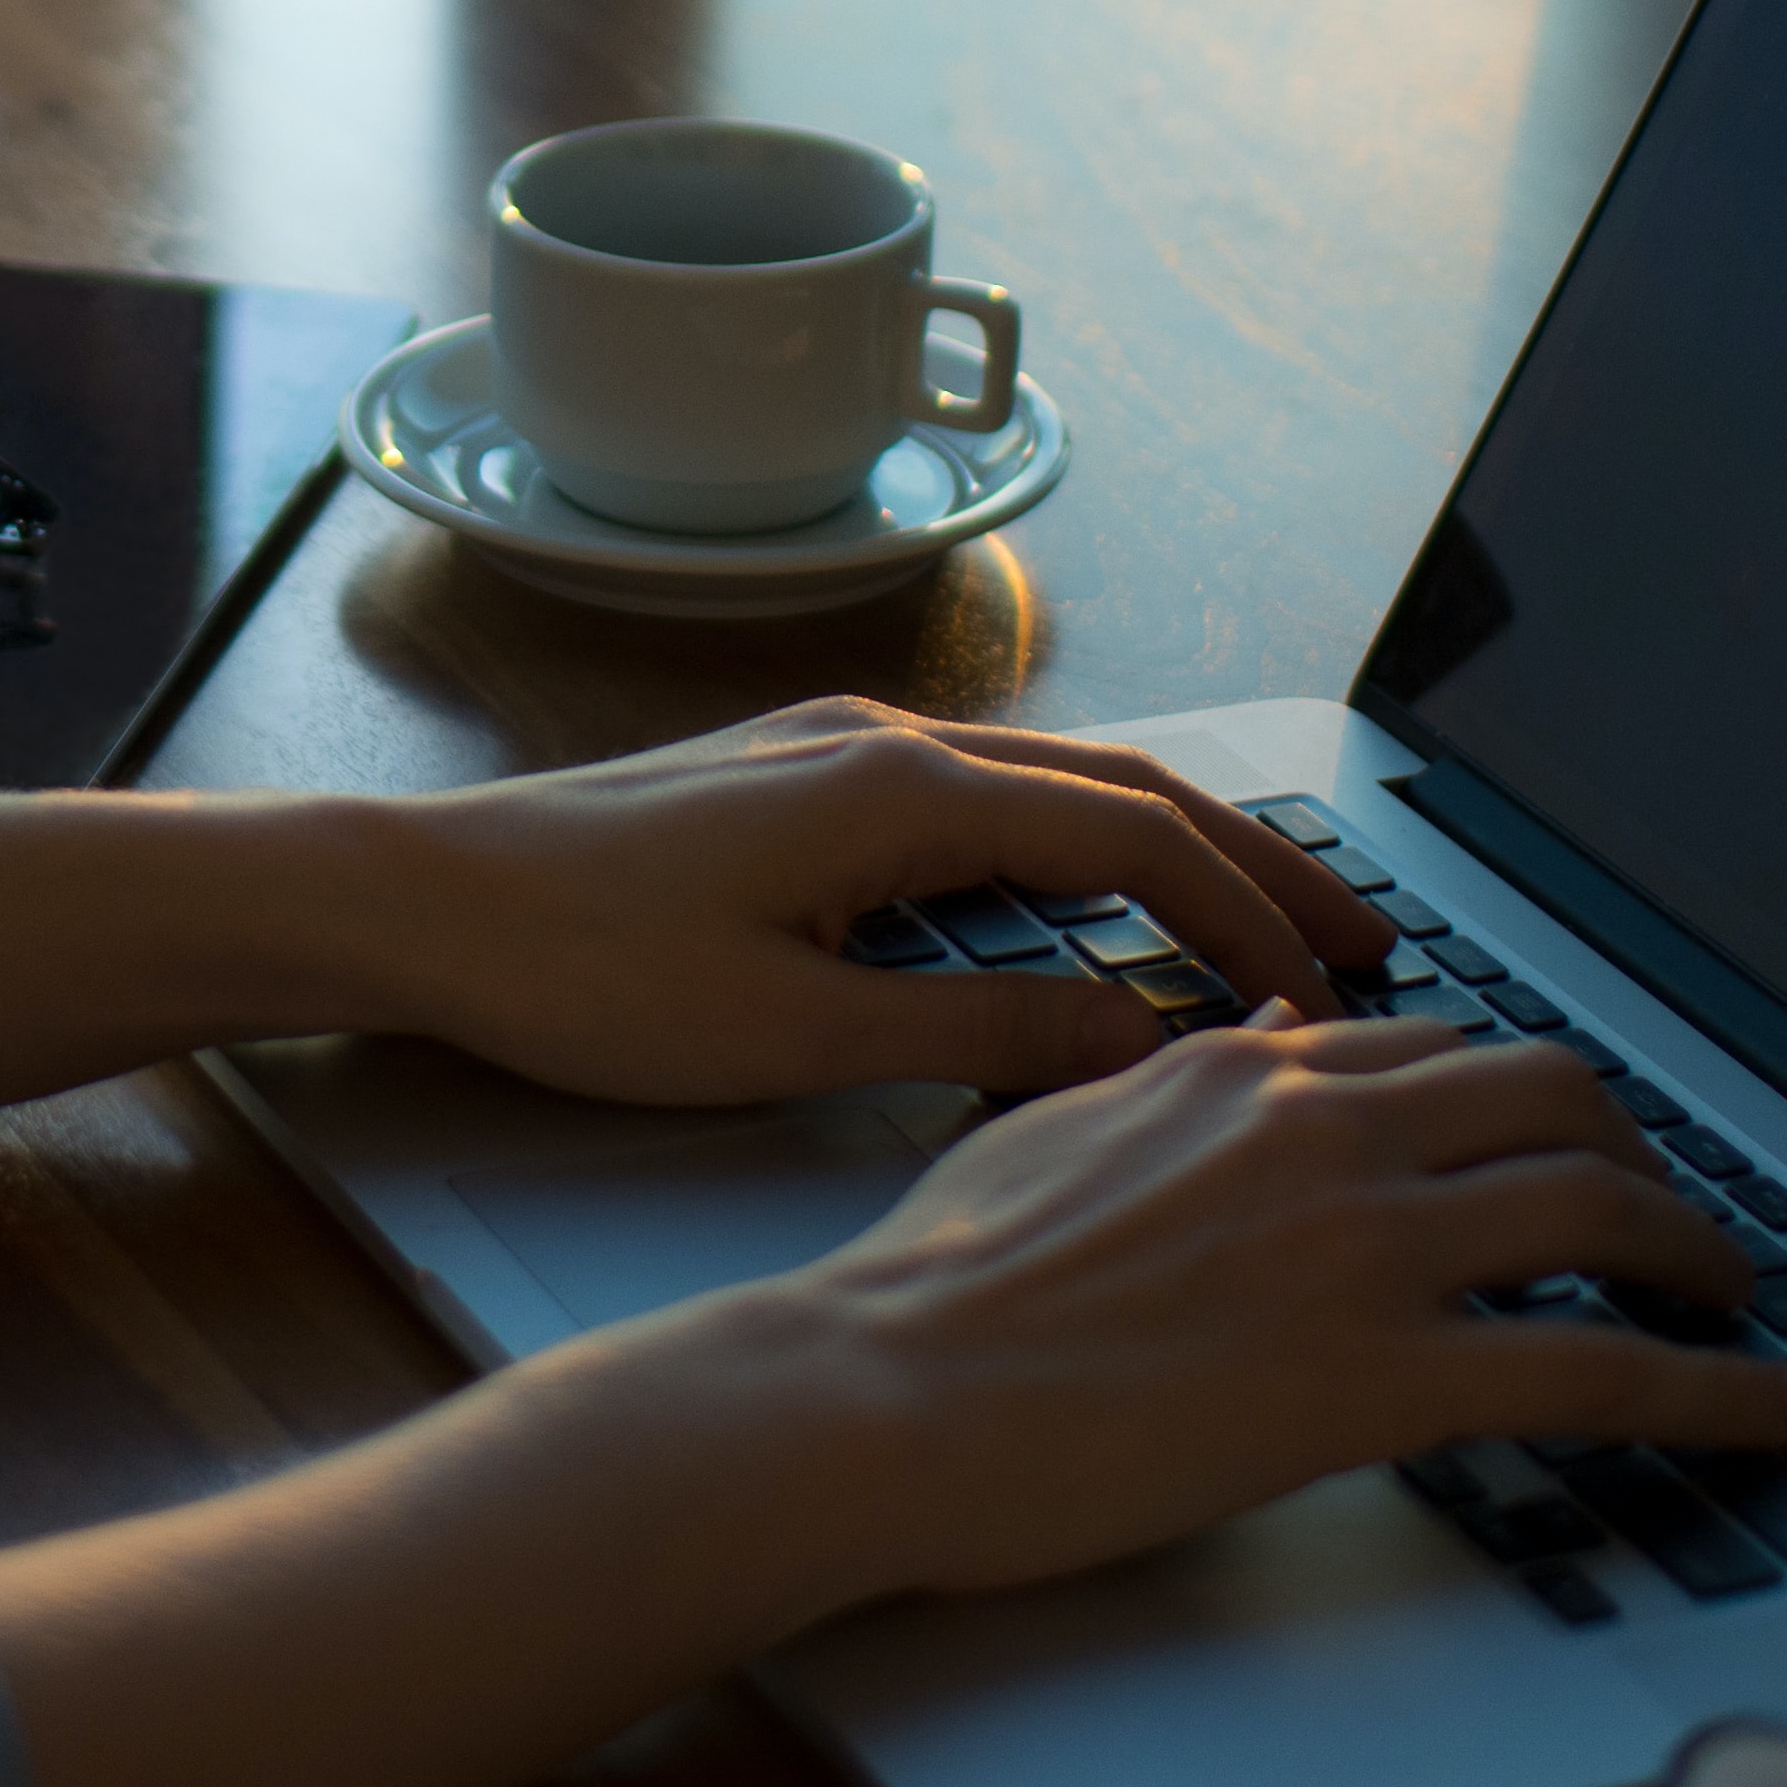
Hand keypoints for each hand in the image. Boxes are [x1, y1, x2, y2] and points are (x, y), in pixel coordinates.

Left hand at [328, 699, 1407, 1110]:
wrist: (420, 900)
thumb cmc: (578, 969)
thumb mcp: (793, 1035)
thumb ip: (977, 1037)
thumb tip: (1137, 1044)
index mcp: (901, 791)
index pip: (1135, 841)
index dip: (1249, 920)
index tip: (1330, 1001)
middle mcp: (886, 742)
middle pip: (1124, 787)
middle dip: (1256, 861)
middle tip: (1366, 938)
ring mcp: (838, 750)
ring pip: (1058, 784)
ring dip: (1172, 847)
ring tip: (1263, 924)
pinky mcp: (797, 779)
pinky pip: (985, 796)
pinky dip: (1079, 845)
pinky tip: (1097, 905)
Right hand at [709, 1014, 1786, 1601]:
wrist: (881, 1395)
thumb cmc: (929, 1291)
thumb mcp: (1046, 1135)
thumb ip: (1160, 1093)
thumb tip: (1236, 1055)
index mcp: (1240, 1074)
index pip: (1437, 1050)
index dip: (1525, 1097)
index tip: (1560, 1140)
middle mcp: (1322, 1130)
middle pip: (1555, 1097)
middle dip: (1640, 1150)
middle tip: (1668, 1215)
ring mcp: (1364, 1247)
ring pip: (1606, 1208)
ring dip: (1702, 1257)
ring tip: (1738, 1304)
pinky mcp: (1386, 1375)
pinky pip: (1606, 1370)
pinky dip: (1722, 1393)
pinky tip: (1782, 1415)